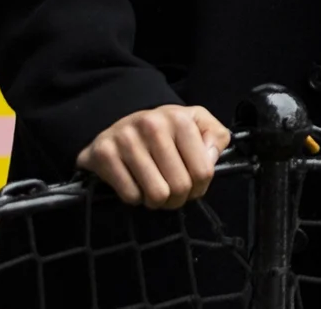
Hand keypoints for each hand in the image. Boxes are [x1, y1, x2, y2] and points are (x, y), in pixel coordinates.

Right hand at [76, 105, 231, 209]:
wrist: (119, 123)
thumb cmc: (165, 130)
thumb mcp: (197, 123)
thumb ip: (216, 138)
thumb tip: (210, 159)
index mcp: (179, 119)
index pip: (202, 172)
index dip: (200, 187)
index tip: (192, 186)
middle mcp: (152, 125)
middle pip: (180, 186)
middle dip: (179, 198)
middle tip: (173, 193)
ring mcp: (126, 139)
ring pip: (156, 195)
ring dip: (158, 201)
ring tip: (155, 190)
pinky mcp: (104, 154)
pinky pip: (131, 196)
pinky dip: (136, 198)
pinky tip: (136, 184)